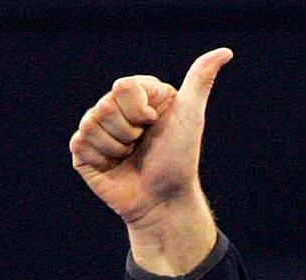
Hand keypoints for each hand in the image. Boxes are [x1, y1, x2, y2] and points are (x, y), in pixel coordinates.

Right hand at [70, 49, 231, 273]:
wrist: (164, 202)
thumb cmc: (179, 161)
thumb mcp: (191, 117)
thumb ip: (200, 80)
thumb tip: (225, 51)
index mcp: (139, 96)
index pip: (123, 86)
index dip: (140, 109)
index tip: (154, 123)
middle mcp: (116, 108)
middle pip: (106, 104)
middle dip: (129, 130)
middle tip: (142, 145)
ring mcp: (97, 128)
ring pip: (91, 123)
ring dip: (116, 146)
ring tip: (130, 157)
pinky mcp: (82, 150)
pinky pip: (80, 142)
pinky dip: (101, 157)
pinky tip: (114, 166)